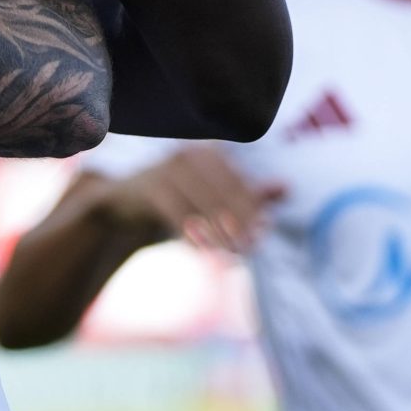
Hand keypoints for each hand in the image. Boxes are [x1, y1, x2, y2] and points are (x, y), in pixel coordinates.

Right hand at [112, 147, 282, 253]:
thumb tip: (287, 187)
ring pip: (205, 208)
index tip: (261, 237)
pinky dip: (194, 237)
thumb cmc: (176, 201)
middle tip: (247, 252)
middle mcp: (190, 153)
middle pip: (225, 196)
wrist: (123, 206)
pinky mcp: (150, 187)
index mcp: (210, 152)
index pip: (240, 185)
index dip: (252, 212)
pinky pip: (180, 216)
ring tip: (229, 258)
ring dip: (220, 237)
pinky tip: (202, 254)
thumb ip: (248, 193)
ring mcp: (168, 168)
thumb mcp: (212, 196)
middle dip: (239, 227)